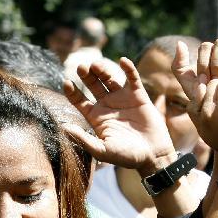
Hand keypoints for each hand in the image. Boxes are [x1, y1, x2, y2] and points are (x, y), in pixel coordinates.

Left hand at [63, 58, 177, 175]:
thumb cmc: (126, 156)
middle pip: (93, 85)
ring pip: (109, 78)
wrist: (152, 155)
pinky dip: (128, 68)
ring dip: (103, 70)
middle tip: (81, 67)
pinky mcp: (138, 95)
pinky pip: (132, 78)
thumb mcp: (102, 150)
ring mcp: (122, 98)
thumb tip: (64, 128)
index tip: (66, 82)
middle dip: (86, 75)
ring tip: (96, 65)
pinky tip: (123, 61)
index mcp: (95, 116)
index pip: (79, 100)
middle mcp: (107, 105)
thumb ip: (84, 139)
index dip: (72, 91)